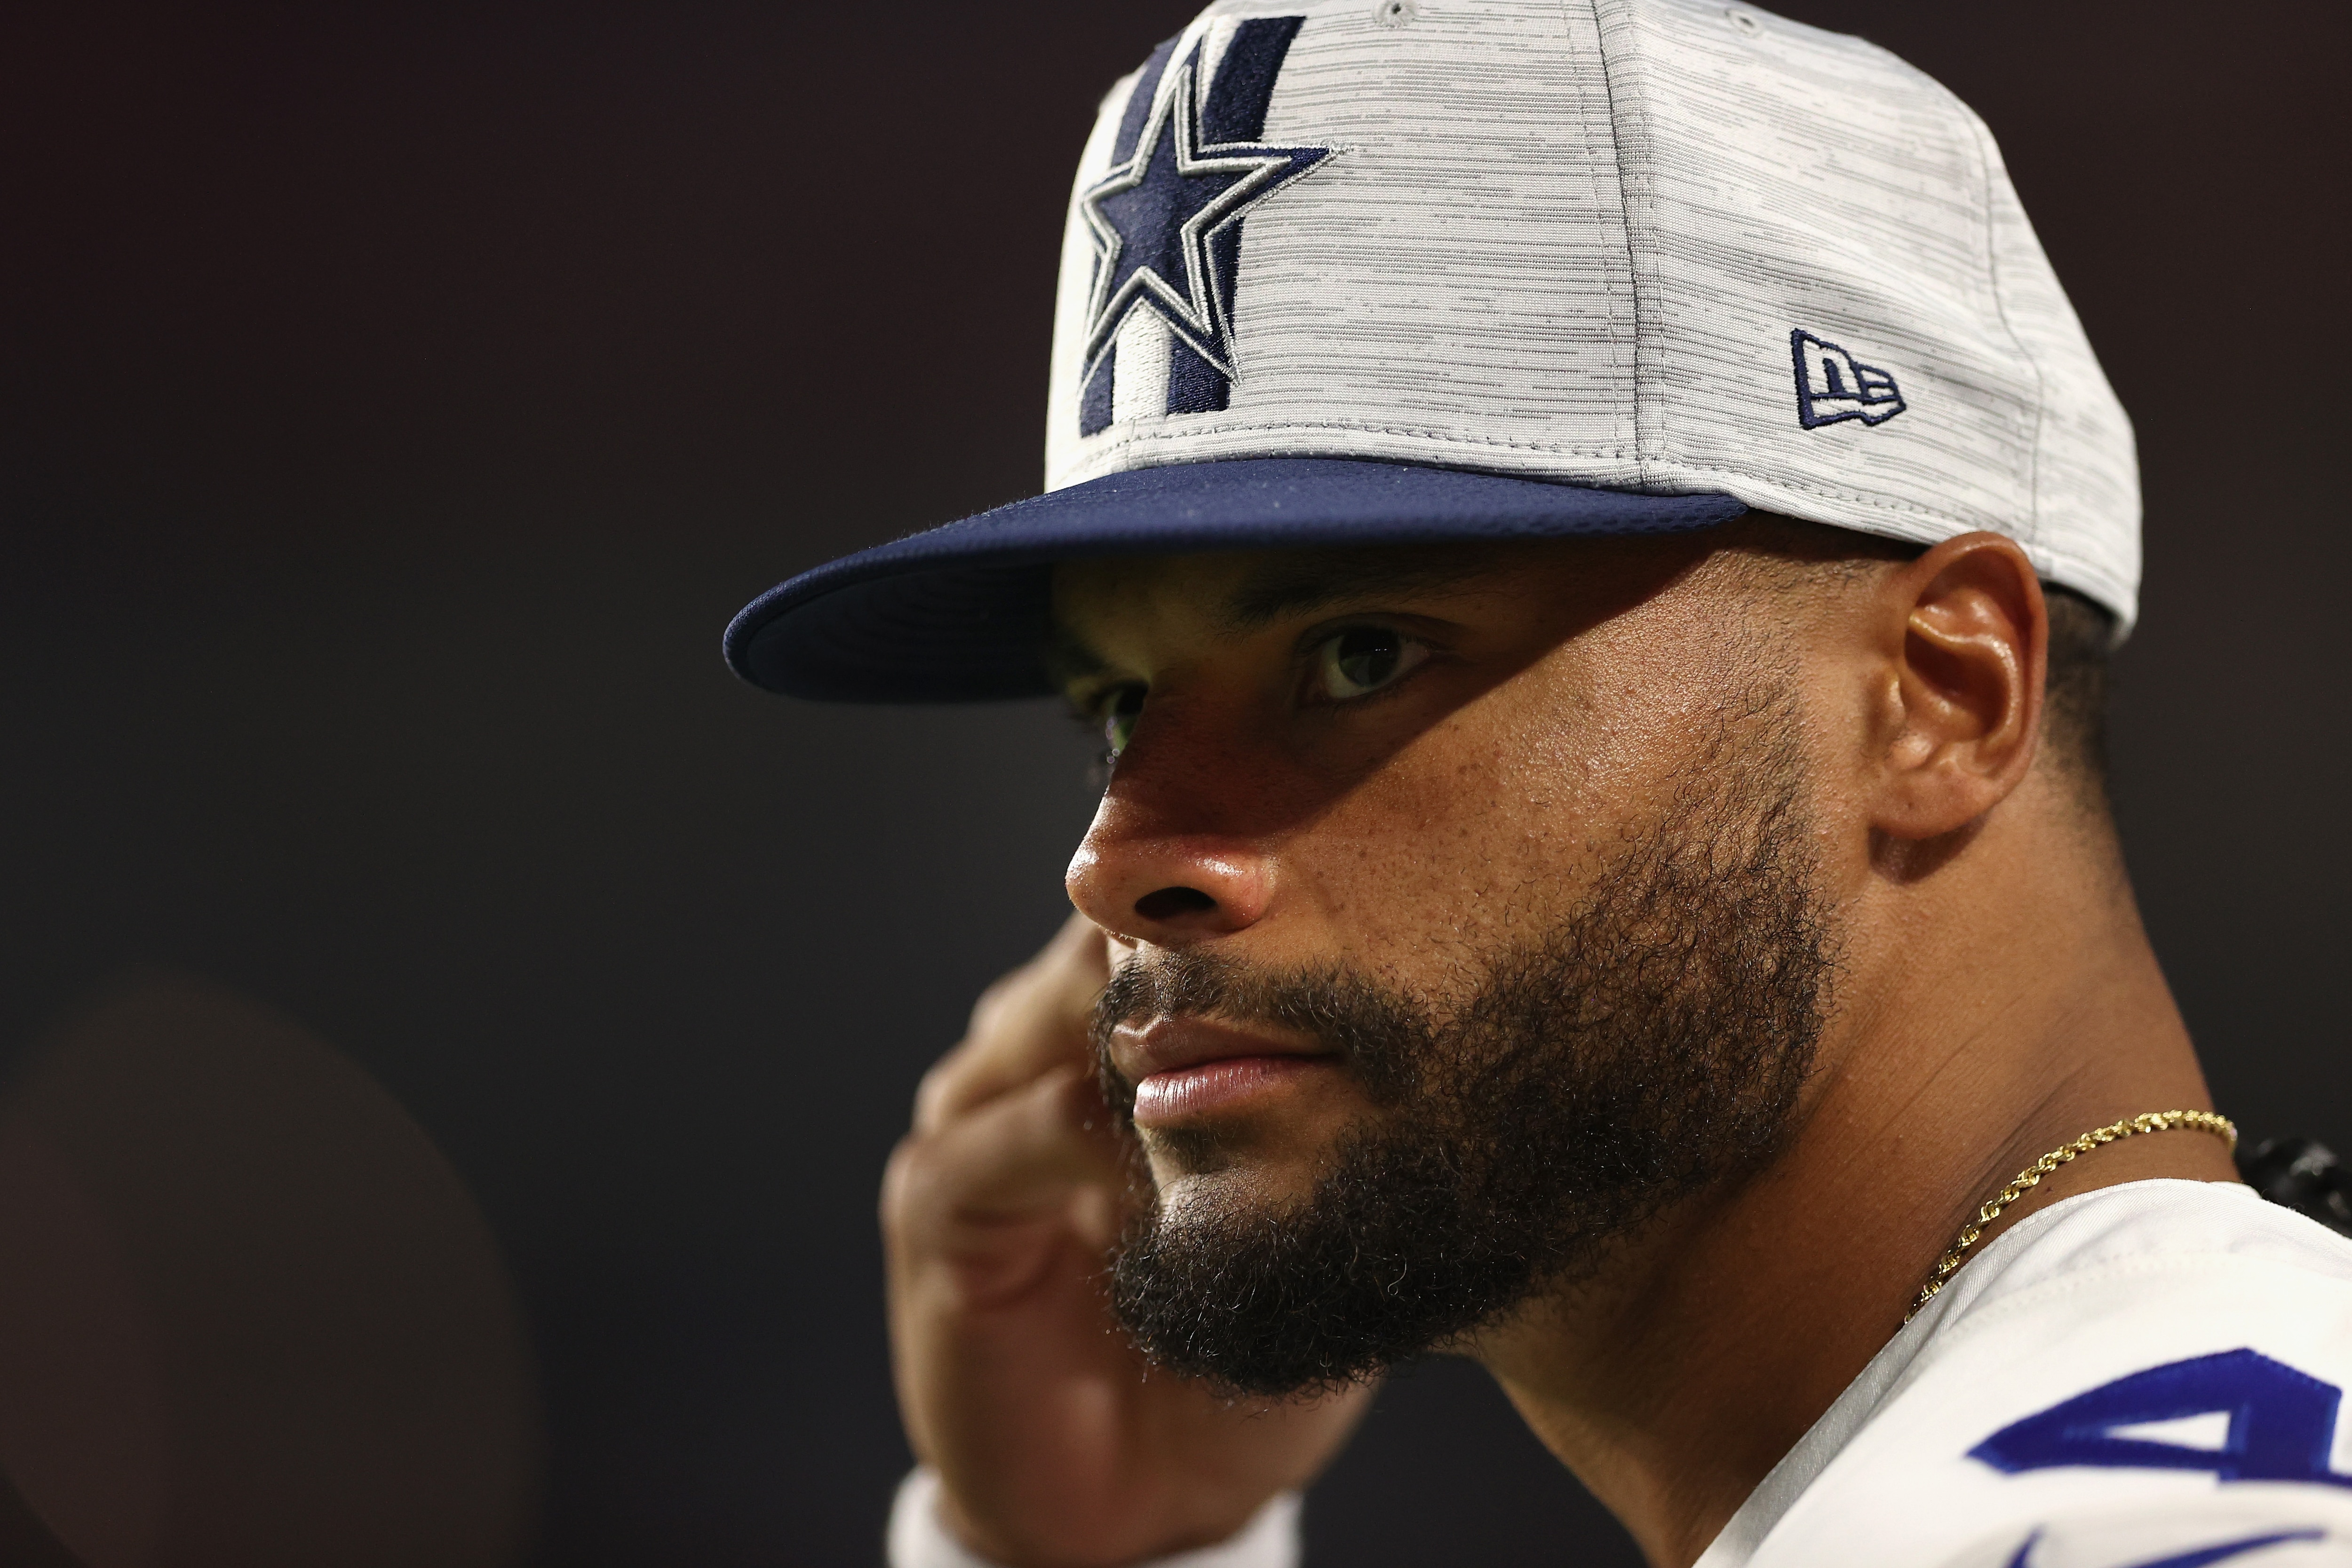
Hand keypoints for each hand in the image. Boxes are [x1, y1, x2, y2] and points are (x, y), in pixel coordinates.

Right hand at [882, 914, 1370, 1566]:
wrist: (1141, 1512)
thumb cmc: (1229, 1359)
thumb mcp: (1299, 1237)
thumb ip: (1327, 1144)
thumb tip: (1440, 1050)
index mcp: (1119, 1041)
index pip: (1168, 928)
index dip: (1238, 903)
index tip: (1335, 879)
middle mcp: (1040, 1050)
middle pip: (1102, 941)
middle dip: (1189, 936)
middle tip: (1285, 922)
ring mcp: (979, 1114)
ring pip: (1052, 1013)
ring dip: (1144, 1024)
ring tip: (1233, 1036)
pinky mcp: (940, 1203)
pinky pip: (1004, 1137)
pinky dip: (1077, 1131)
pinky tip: (1149, 1153)